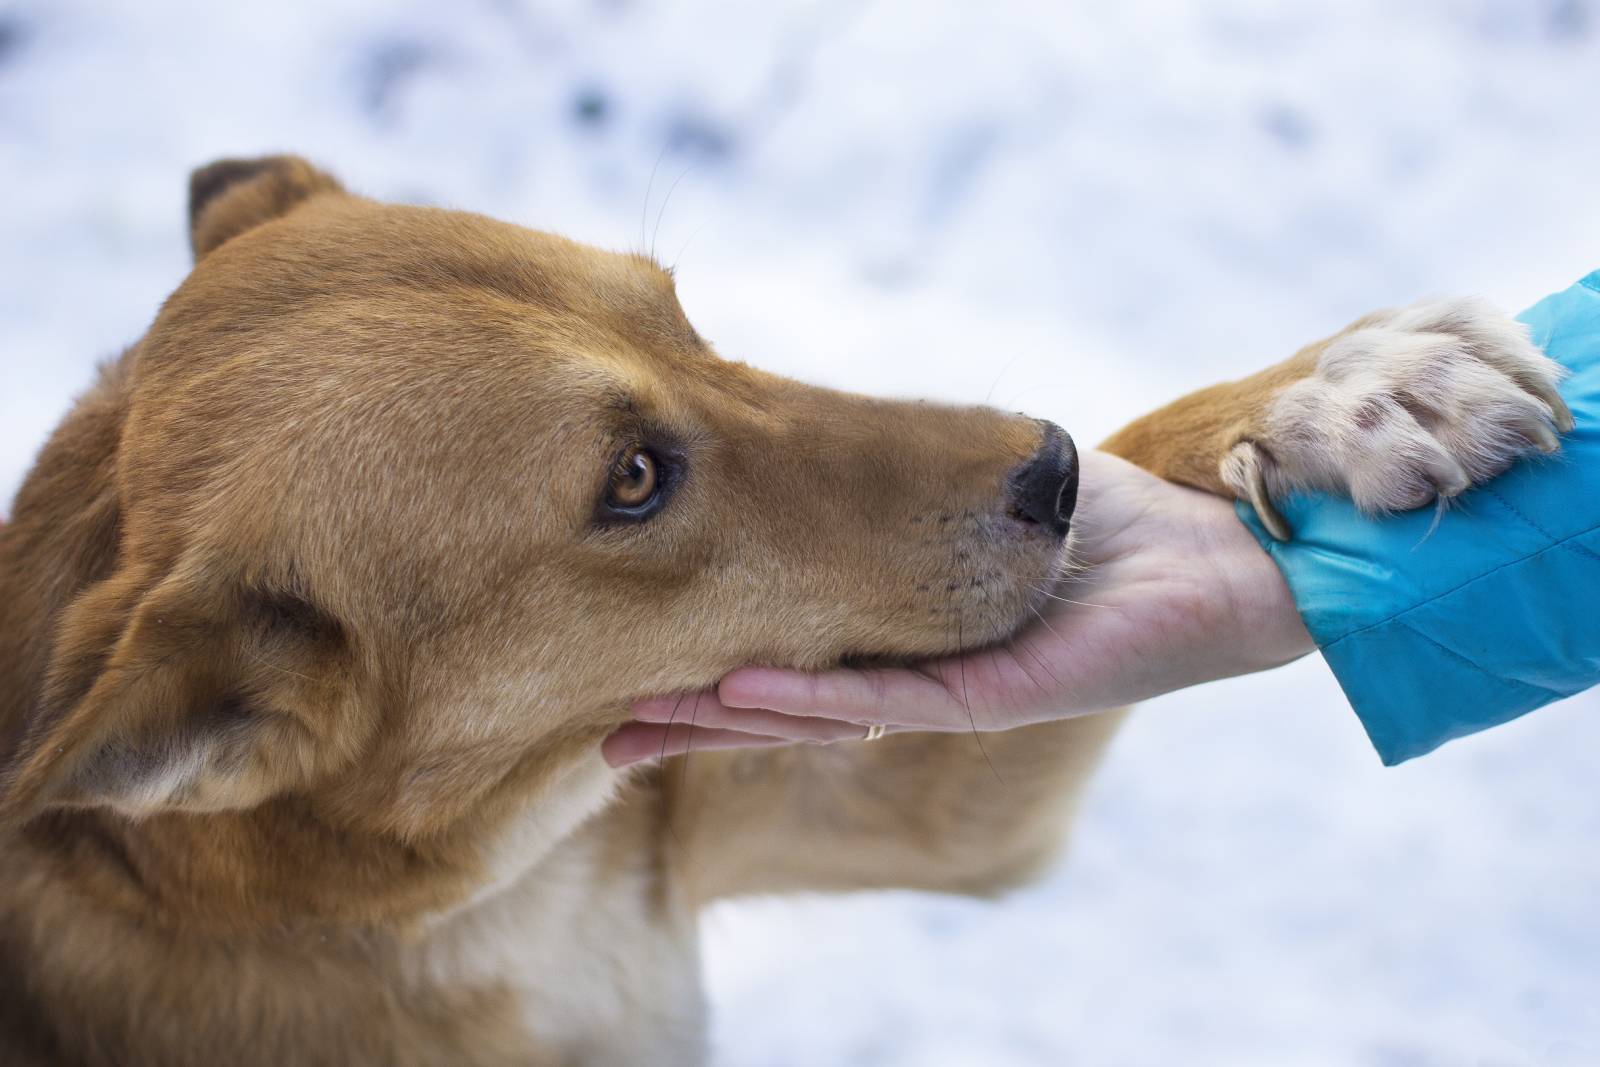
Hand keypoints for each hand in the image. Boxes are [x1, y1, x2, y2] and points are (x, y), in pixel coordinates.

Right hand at [602, 451, 1313, 766]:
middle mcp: (920, 678)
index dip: (716, 670)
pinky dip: (808, 699)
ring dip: (725, 722)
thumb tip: (835, 438)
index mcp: (907, 635)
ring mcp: (954, 696)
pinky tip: (734, 693)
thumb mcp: (984, 490)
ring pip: (818, 718)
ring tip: (637, 728)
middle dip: (695, 724)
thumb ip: (910, 484)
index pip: (794, 659)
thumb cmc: (1112, 520)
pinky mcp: (996, 698)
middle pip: (787, 709)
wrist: (1220, 549)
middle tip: (604, 737)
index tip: (636, 665)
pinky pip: (888, 698)